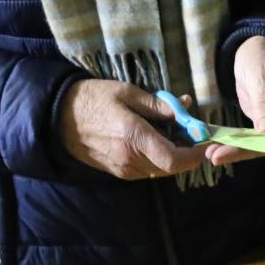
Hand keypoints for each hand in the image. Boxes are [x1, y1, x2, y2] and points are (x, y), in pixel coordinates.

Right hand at [59, 79, 205, 179]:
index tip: (204, 142)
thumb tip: (184, 108)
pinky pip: (146, 170)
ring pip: (160, 170)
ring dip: (171, 155)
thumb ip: (157, 105)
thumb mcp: (127, 92)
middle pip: (171, 167)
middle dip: (186, 153)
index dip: (194, 155)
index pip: (174, 160)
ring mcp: (123, 169)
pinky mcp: (118, 172)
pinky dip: (157, 158)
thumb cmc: (94, 99)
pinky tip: (154, 139)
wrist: (59, 118)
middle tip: (190, 133)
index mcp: (134, 137)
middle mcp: (131, 159)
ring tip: (171, 132)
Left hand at [207, 36, 264, 166]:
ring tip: (211, 154)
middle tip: (218, 156)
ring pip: (262, 143)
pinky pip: (252, 138)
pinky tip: (215, 149)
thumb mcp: (263, 76)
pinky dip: (234, 144)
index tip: (254, 150)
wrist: (254, 52)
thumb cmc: (264, 57)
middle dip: (248, 150)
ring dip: (236, 150)